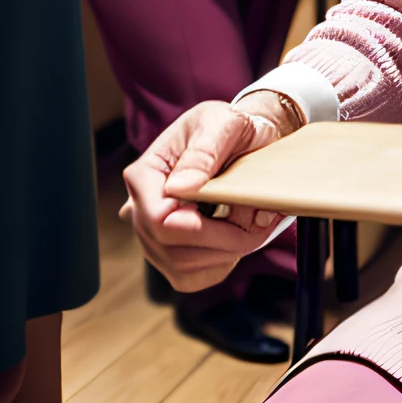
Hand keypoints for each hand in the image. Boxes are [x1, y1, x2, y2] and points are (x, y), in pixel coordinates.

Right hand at [121, 94, 299, 291]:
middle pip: (171, 248)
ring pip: (181, 268)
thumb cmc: (230, 126)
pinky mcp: (169, 254)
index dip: (198, 227)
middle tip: (261, 220)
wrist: (241, 138)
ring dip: (225, 253)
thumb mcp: (223, 123)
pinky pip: (188, 279)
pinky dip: (218, 267)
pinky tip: (235, 242)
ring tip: (254, 224)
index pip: (158, 218)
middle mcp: (140, 208)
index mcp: (145, 173)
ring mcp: (152, 235)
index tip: (241, 212)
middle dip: (223, 241)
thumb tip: (180, 188)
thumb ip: (204, 152)